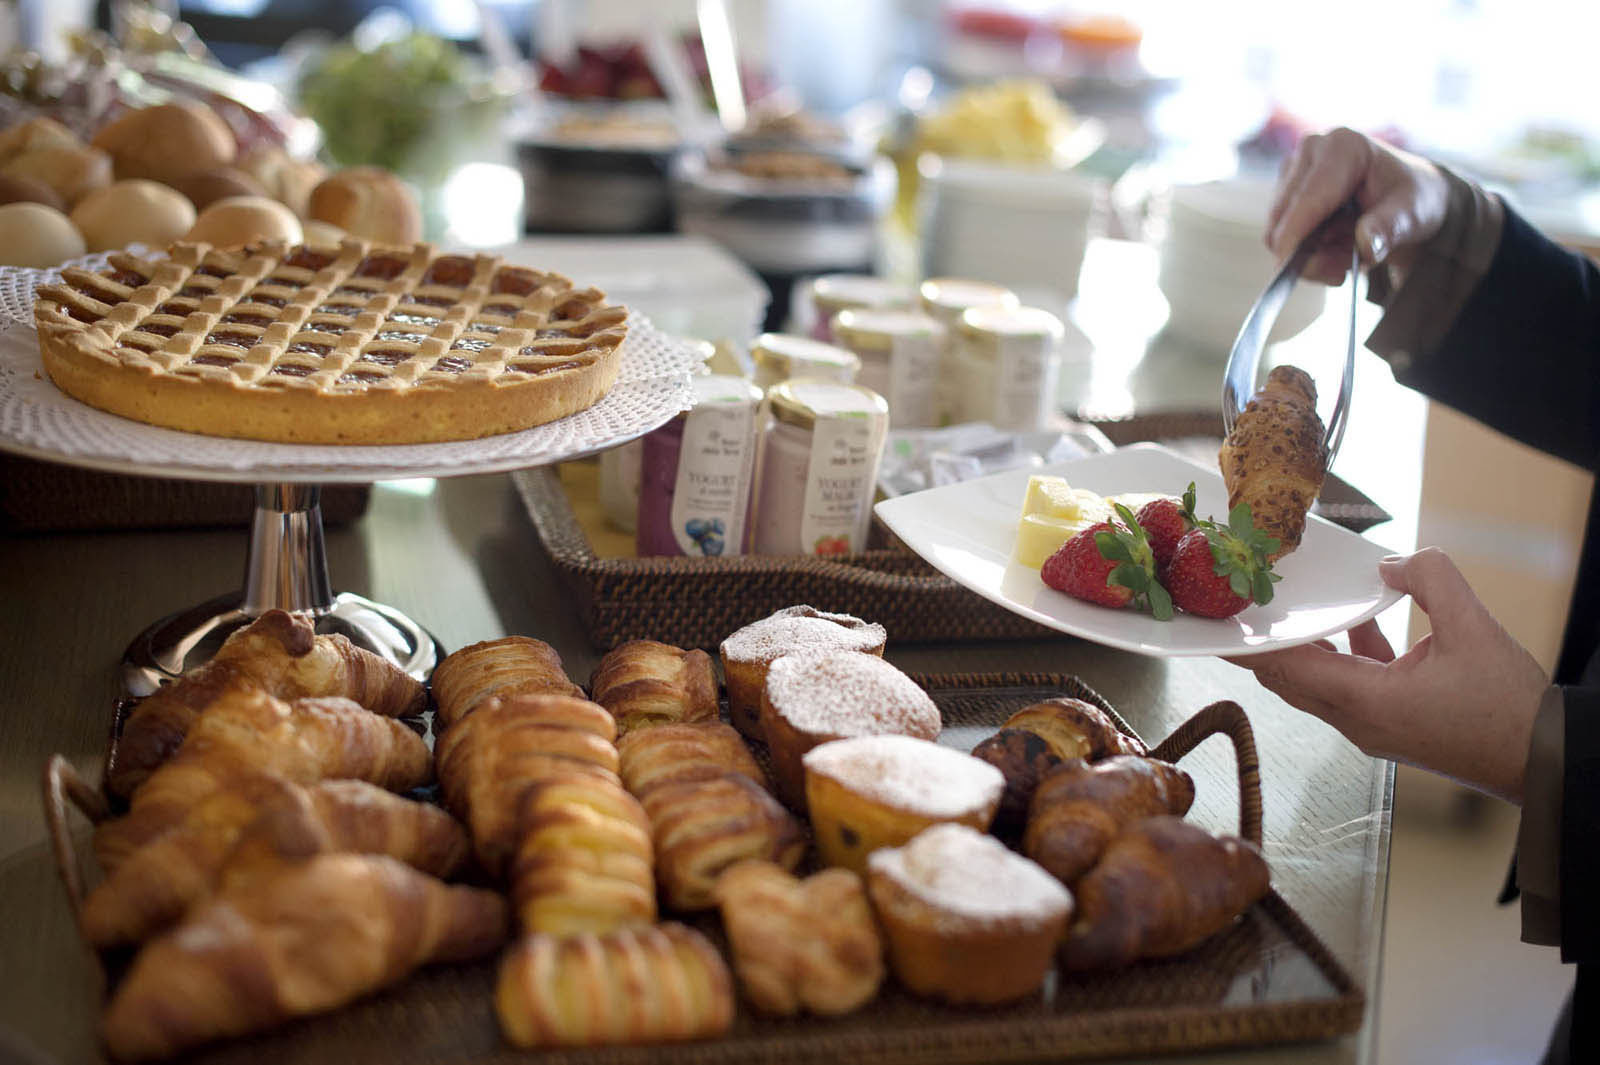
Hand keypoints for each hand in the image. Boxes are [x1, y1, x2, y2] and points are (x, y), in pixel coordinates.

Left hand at [1226, 548, 1547, 803]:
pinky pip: (1352, 687)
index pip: (1285, 670)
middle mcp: (1357, 721)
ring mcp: (1373, 729)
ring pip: (1318, 683)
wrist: (1543, 760)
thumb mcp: (1473, 628)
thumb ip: (1431, 580)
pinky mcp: (1392, 727)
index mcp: (1365, 702)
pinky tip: (1364, 624)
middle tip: (1241, 612)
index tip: (1216, 629)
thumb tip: (1393, 563)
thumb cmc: (1509, 710)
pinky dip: (1347, 656)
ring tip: (1291, 611)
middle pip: (1291, 679)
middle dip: (1264, 646)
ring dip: (1305, 649)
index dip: (1247, 647)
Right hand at [1266, 127, 1451, 286]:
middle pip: (1284, 217)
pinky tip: (1334, 249)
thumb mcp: (1414, 212)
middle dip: (1310, 254)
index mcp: (1343, 147)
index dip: (1295, 234)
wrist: (1407, 196)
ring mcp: (1294, 170)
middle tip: (1344, 271)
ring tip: (1347, 257)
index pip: (1308, 197)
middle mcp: (1311, 151)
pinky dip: (1307, 253)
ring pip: (1278, 232)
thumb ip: (1390, 227)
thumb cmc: (1412, 198)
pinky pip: (1281, 237)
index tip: (1286, 267)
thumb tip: (1367, 244)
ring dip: (1312, 256)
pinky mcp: (1285, 191)